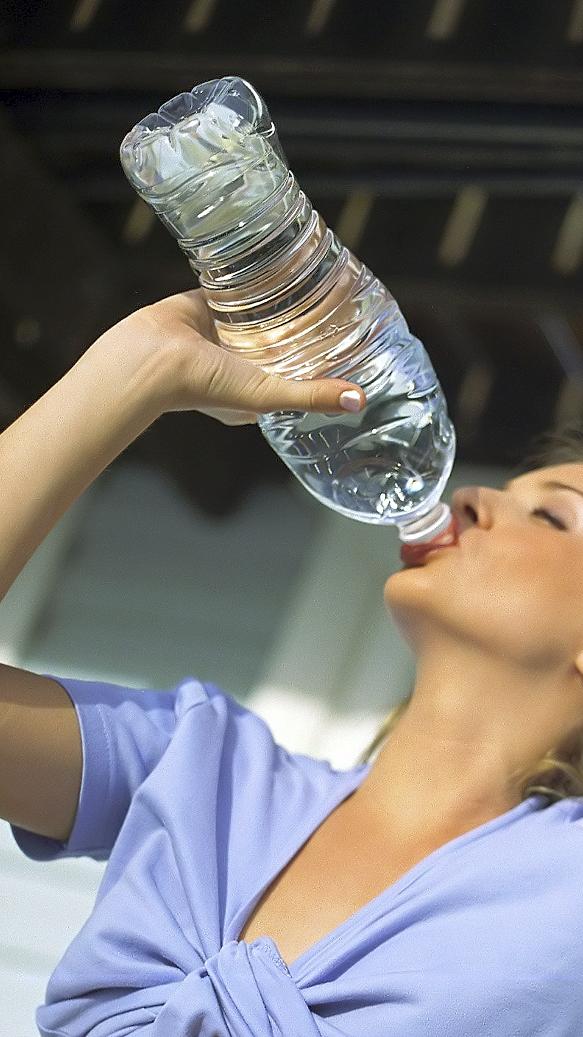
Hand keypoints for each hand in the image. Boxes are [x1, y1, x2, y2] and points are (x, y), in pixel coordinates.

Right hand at [111, 288, 365, 426]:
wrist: (149, 358)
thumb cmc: (204, 386)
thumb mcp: (267, 394)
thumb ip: (311, 395)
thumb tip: (361, 401)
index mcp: (258, 389)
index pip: (300, 370)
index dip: (323, 357)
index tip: (353, 338)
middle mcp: (243, 362)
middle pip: (285, 339)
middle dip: (308, 325)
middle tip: (341, 299)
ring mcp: (225, 333)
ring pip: (264, 313)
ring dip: (284, 299)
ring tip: (317, 275)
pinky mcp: (208, 305)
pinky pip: (238, 289)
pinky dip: (255, 279)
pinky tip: (278, 264)